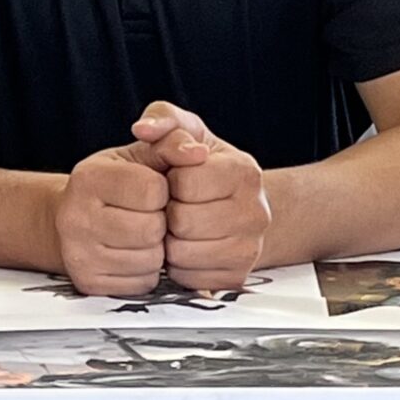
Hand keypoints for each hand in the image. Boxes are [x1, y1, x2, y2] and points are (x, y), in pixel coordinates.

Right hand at [55, 144, 169, 297]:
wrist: (76, 216)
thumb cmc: (117, 182)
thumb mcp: (141, 153)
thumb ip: (173, 141)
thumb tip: (198, 152)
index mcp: (89, 178)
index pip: (150, 190)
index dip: (162, 191)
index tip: (152, 189)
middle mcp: (75, 217)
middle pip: (151, 229)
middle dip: (161, 222)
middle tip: (149, 214)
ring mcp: (78, 253)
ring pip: (150, 261)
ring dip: (157, 249)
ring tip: (143, 234)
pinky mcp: (89, 282)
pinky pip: (142, 284)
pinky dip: (147, 271)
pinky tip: (135, 253)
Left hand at [132, 102, 269, 293]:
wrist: (235, 207)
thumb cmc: (204, 168)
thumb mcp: (187, 132)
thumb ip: (164, 120)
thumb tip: (143, 129)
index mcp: (244, 171)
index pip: (186, 182)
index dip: (171, 182)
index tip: (177, 180)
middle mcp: (256, 211)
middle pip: (183, 221)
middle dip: (169, 213)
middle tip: (176, 207)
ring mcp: (251, 248)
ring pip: (184, 253)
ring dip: (171, 242)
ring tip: (179, 227)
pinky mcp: (238, 276)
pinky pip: (190, 279)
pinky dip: (180, 267)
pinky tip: (187, 248)